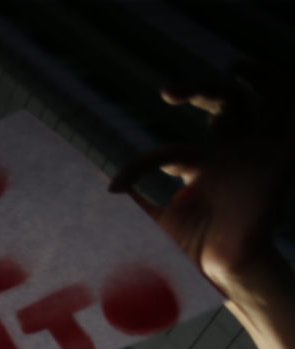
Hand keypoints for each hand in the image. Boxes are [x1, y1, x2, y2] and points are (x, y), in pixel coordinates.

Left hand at [112, 65, 294, 294]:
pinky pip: (283, 102)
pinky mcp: (275, 150)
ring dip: (218, 83)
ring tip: (198, 77)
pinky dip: (269, 79)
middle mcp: (226, 158)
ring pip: (241, 101)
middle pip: (217, 106)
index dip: (142, 165)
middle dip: (195, 89)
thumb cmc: (188, 258)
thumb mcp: (148, 228)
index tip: (115, 188)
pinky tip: (243, 69)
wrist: (224, 274)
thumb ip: (126, 210)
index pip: (170, 155)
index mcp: (201, 174)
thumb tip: (80, 203)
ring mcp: (250, 152)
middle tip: (168, 91)